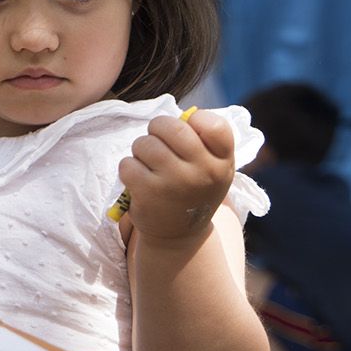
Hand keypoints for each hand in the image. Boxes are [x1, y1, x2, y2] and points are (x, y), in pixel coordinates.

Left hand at [118, 109, 236, 245]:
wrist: (180, 234)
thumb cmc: (193, 189)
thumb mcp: (212, 168)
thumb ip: (203, 140)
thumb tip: (183, 115)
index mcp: (222, 162)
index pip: (214, 125)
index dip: (196, 120)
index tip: (189, 130)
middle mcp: (203, 172)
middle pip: (172, 127)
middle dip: (158, 129)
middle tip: (158, 141)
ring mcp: (176, 183)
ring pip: (145, 143)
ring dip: (141, 150)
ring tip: (149, 164)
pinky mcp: (149, 193)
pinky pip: (128, 163)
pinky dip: (129, 168)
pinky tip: (140, 180)